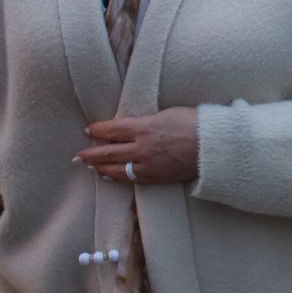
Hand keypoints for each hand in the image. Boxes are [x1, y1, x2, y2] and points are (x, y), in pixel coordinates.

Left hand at [77, 108, 199, 184]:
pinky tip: (109, 177)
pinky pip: (130, 179)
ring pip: (116, 169)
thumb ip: (146, 121)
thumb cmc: (195, 123)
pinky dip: (116, 177)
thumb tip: (132, 126)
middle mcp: (141, 148)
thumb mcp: (167, 113)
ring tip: (90, 166)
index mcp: (144, 127)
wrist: (213, 146)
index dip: (97, 130)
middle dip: (90, 153)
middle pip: (108, 152)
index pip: (112, 129)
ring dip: (100, 167)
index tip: (89, 129)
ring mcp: (148, 165)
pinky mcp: (155, 177)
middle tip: (78, 155)